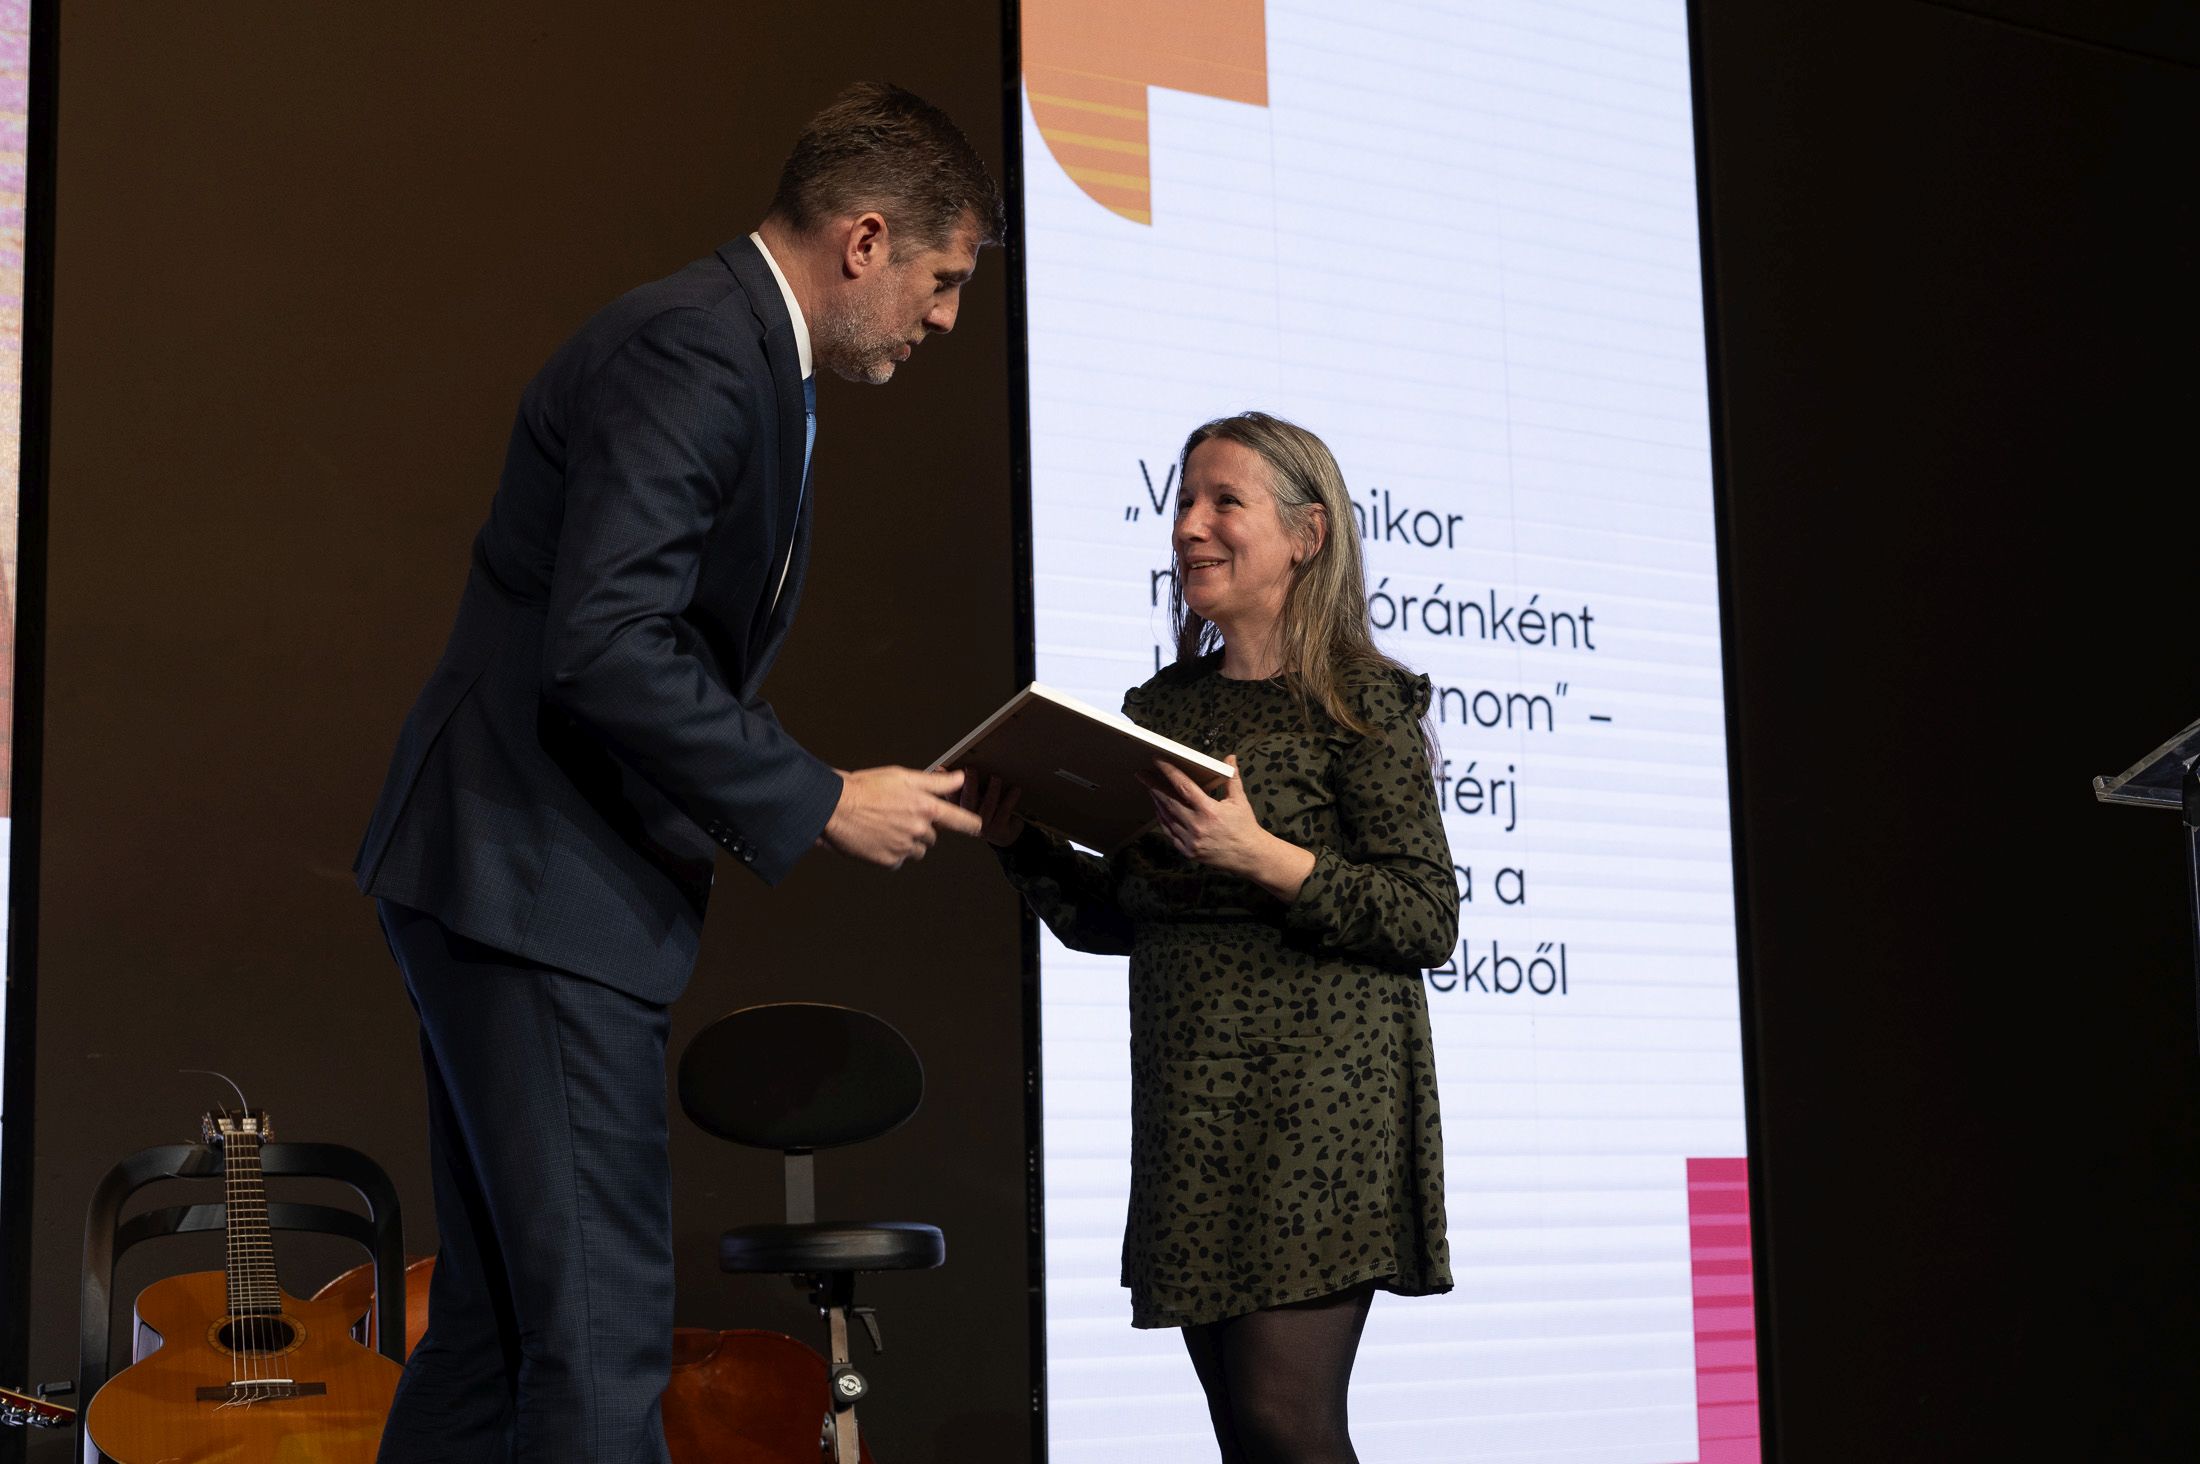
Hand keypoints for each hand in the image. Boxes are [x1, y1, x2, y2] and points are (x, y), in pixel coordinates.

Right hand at [822, 766, 984, 868]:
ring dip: (908, 842)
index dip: (971, 824)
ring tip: (886, 827)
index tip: (978, 827)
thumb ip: (935, 782)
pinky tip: (877, 838)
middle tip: (899, 815)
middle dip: (921, 828)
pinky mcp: (889, 861)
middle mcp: (918, 830)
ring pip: (917, 850)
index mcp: (925, 807)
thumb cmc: (866, 788)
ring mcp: (904, 847)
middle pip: (932, 836)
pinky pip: (899, 860)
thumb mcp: (903, 777)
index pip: (960, 820)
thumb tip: (960, 779)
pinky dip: (891, 852)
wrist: (835, 807)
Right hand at [956, 773, 1026, 847]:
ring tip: (996, 778)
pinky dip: (1010, 798)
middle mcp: (969, 820)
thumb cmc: (988, 811)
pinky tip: (1015, 789)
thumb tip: (944, 768)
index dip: (950, 783)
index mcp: (959, 811)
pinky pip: (1005, 811)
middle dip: (970, 783)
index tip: (951, 772)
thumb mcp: (973, 798)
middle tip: (971, 769)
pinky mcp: (998, 830)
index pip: (952, 796)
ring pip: (988, 805)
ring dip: (992, 790)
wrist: (1004, 834)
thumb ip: (963, 784)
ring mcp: (983, 827)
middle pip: (968, 800)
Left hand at [1143, 756, 1314, 899]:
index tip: (1157, 761)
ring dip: (1157, 802)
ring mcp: (1191, 840)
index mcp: (1209, 810)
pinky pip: (1170, 833)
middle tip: (1142, 775)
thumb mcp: (1239, 800)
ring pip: (1166, 817)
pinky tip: (1160, 810)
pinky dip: (1163, 820)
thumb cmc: (1245, 826)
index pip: (1183, 786)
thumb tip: (1230, 758)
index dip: (1168, 771)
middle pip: (1168, 801)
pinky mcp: (1188, 851)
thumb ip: (1231, 778)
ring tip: (1151, 789)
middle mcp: (1197, 826)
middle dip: (1153, 785)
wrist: (1249, 856)